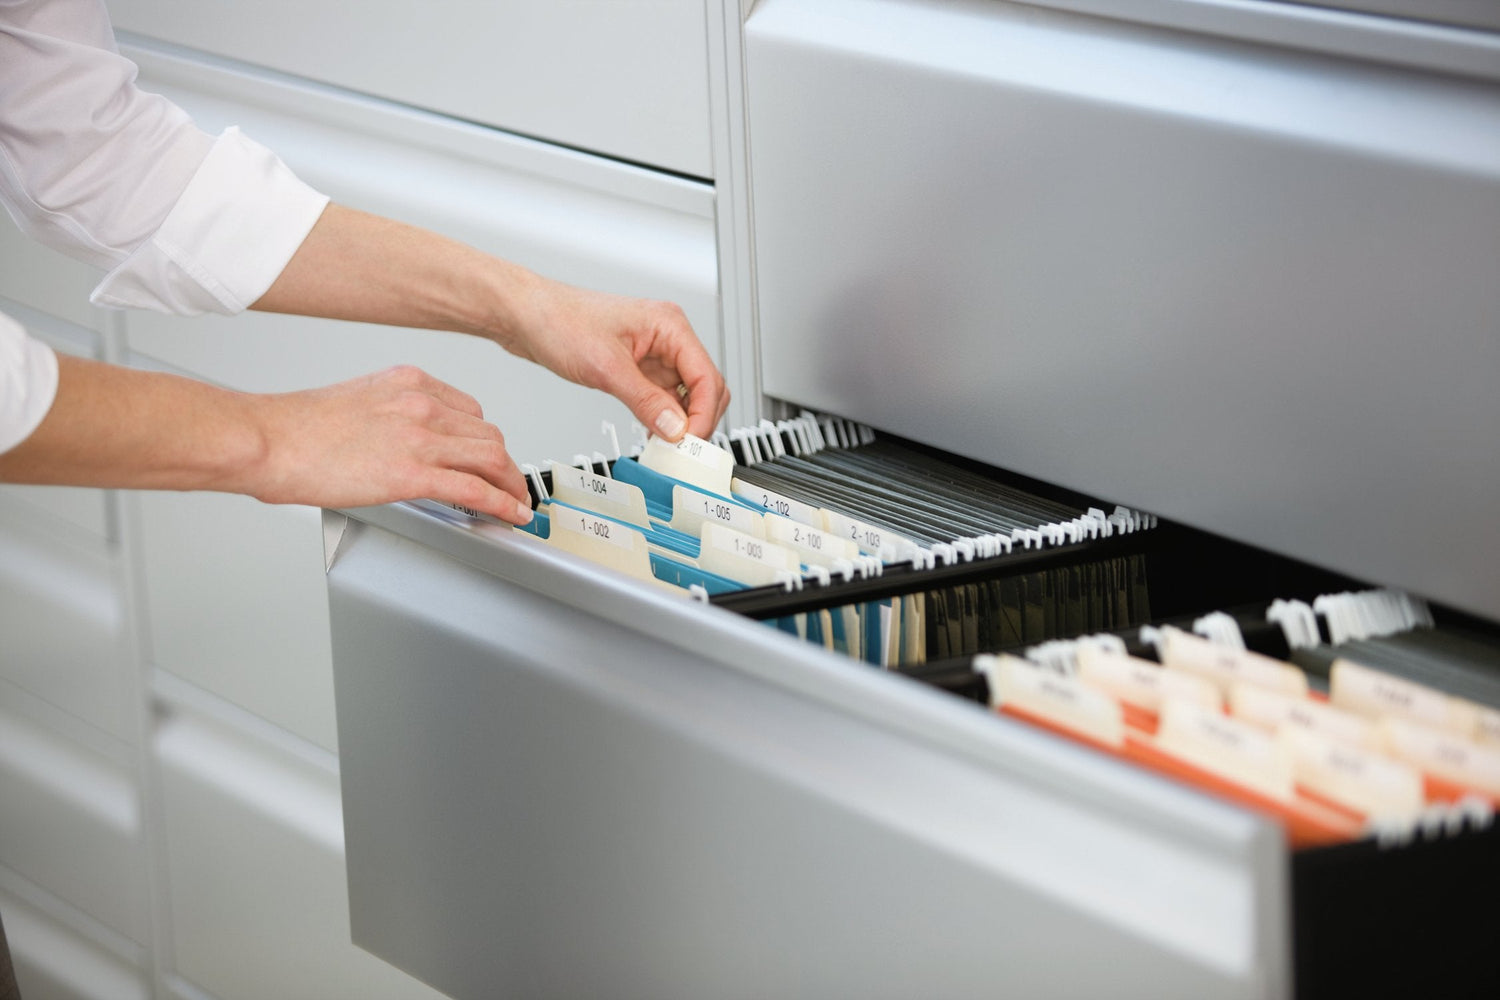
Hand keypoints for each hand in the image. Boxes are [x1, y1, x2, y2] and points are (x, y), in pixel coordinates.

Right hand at [248, 365, 532, 523]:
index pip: (469, 410)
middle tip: (508, 483)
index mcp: (408, 382)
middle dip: (503, 463)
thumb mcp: (356, 402)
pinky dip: (502, 504)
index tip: (488, 455)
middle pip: (487, 435)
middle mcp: (421, 403)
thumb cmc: (294, 428)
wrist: (266, 440)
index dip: (484, 439)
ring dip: (510, 484)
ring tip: (516, 503)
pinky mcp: (413, 473)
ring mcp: (420, 437)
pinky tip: (511, 515)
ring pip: (491, 459)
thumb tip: (402, 443)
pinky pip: (476, 490)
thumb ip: (390, 416)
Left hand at [504, 278, 729, 440]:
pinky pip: (664, 399)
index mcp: (669, 326)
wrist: (525, 316)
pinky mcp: (638, 368)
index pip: (707, 377)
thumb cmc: (558, 321)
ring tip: (666, 447)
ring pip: (686, 396)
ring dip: (681, 423)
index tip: (689, 442)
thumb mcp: (606, 368)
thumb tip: (675, 429)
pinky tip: (653, 435)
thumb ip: (646, 401)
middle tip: (682, 450)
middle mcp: (668, 338)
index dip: (703, 414)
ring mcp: (654, 354)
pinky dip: (664, 419)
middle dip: (699, 420)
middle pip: (706, 388)